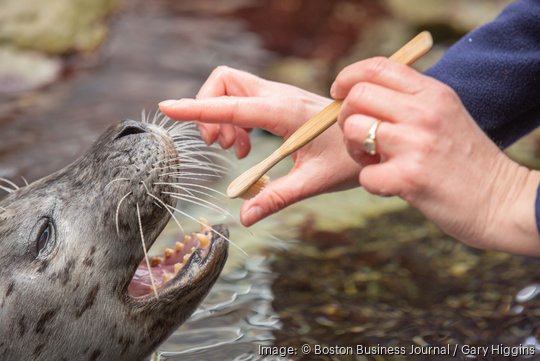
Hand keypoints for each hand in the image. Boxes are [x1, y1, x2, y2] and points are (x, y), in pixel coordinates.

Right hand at [159, 66, 361, 225]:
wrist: (373, 135)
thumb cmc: (350, 157)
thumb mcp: (313, 182)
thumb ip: (277, 198)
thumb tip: (245, 218)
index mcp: (283, 113)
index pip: (231, 105)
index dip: (197, 109)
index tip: (168, 107)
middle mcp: (278, 96)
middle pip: (224, 81)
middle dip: (208, 109)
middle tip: (219, 145)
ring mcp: (278, 95)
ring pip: (231, 87)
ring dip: (221, 115)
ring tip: (235, 149)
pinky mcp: (279, 101)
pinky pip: (243, 98)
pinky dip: (234, 119)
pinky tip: (247, 146)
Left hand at [332, 57, 539, 254]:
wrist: (501, 201)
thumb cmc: (465, 161)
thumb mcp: (445, 115)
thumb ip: (409, 101)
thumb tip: (358, 95)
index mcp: (433, 93)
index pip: (378, 67)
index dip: (348, 77)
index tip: (339, 92)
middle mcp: (424, 113)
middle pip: (357, 96)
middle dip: (345, 117)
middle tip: (358, 137)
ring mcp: (417, 144)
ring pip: (353, 130)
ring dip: (354, 150)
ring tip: (374, 161)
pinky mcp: (409, 178)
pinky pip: (364, 175)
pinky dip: (372, 183)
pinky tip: (391, 185)